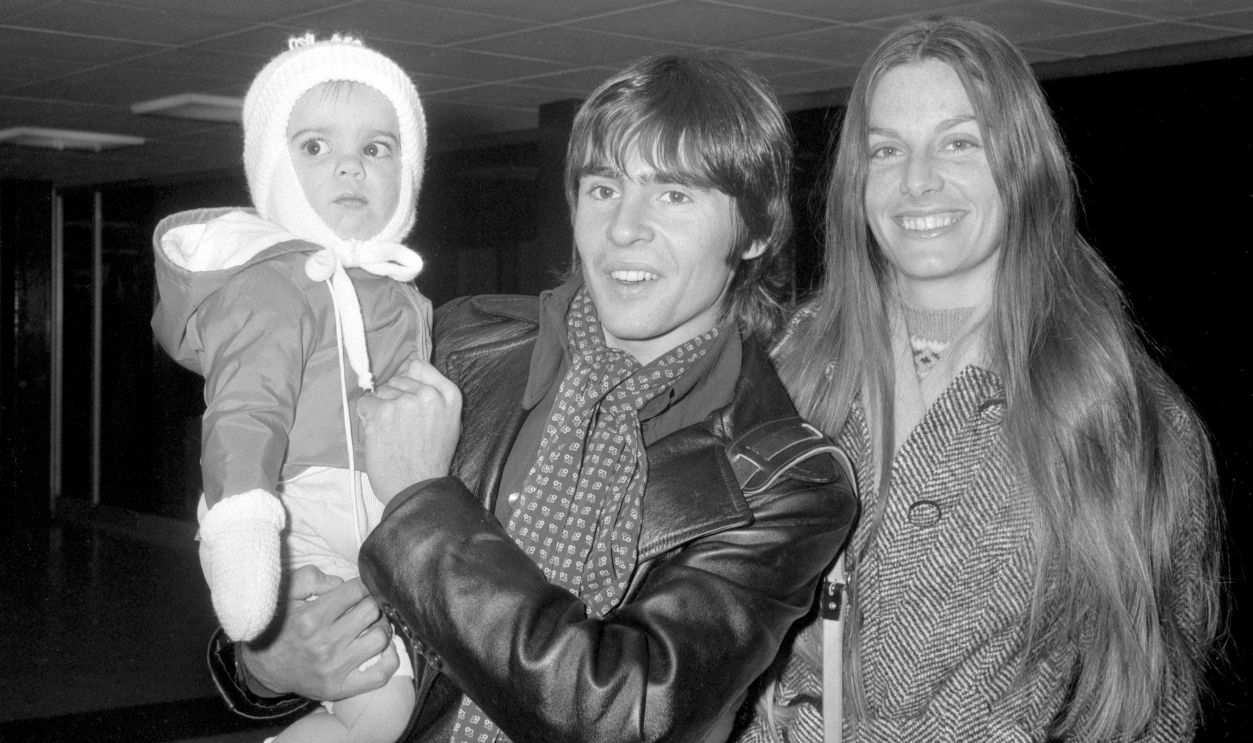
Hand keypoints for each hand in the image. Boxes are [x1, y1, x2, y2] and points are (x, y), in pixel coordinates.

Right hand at [240, 565, 397, 701]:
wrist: (263, 667)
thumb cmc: (278, 626)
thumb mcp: (286, 594)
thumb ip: (312, 577)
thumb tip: (342, 582)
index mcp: (312, 618)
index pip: (356, 590)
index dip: (360, 585)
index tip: (357, 590)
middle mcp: (325, 644)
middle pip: (371, 611)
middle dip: (371, 603)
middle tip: (365, 605)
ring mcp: (335, 668)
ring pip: (380, 638)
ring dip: (381, 626)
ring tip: (371, 624)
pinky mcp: (340, 688)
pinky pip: (380, 675)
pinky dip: (390, 660)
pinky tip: (384, 648)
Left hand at [359, 358, 461, 502]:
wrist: (416, 486)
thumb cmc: (431, 461)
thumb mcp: (450, 424)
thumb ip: (436, 398)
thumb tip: (412, 374)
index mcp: (449, 396)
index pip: (419, 367)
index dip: (408, 379)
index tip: (405, 393)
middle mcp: (429, 394)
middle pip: (398, 379)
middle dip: (394, 397)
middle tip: (400, 424)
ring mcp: (404, 401)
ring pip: (381, 392)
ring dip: (381, 409)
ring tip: (392, 433)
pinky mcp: (382, 411)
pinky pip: (365, 403)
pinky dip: (367, 418)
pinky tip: (379, 435)